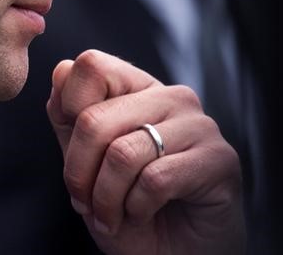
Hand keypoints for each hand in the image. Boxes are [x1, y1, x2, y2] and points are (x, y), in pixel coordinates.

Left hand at [46, 50, 244, 254]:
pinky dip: (137, 208)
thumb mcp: (86, 163)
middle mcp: (172, 96)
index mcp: (139, 88)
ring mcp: (199, 124)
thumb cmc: (129, 209)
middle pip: (95, 118)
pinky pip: (155, 179)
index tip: (75, 156)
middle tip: (85, 204)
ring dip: (106, 199)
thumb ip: (69, 118)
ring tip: (113, 216)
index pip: (91, 66)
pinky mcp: (220, 158)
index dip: (68, 112)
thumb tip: (62, 70)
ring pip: (123, 153)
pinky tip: (144, 214)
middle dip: (79, 173)